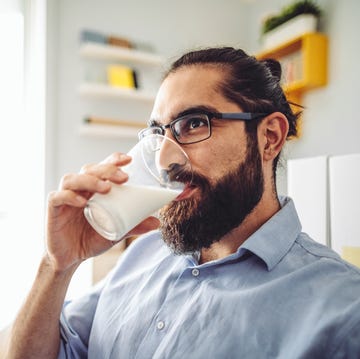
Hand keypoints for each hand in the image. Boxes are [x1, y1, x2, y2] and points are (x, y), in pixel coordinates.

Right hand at [46, 153, 159, 271]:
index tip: (128, 160)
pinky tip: (83, 202)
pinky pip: (58, 196)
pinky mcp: (53, 208)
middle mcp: (80, 188)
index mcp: (94, 189)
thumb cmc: (92, 239)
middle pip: (89, 169)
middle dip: (107, 169)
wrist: (71, 258)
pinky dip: (70, 196)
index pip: (102, 167)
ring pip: (72, 178)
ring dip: (90, 180)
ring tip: (106, 188)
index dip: (113, 160)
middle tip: (124, 178)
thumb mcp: (117, 232)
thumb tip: (157, 223)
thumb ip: (134, 225)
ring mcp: (65, 197)